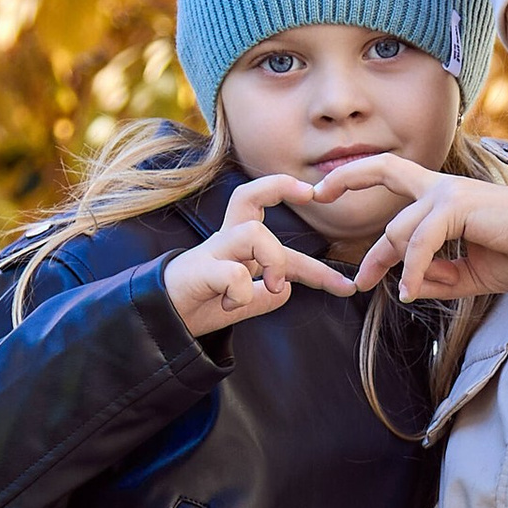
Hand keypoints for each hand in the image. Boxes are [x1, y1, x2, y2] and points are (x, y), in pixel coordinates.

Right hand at [162, 177, 356, 335]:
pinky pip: (233, 273)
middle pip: (248, 195)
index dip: (317, 265)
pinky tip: (233, 305)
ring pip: (254, 233)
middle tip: (310, 194)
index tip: (347, 286)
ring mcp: (211, 253)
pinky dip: (242, 291)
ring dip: (273, 261)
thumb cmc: (199, 305)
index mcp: (238, 248)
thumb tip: (288, 289)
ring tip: (274, 287)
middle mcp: (225, 241)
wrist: (159, 321)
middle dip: (280, 186)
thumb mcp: (242, 303)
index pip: (281, 242)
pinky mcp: (198, 270)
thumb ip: (265, 295)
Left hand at [329, 158, 507, 301]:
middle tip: (316, 194)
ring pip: (399, 229)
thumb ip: (436, 277)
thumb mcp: (471, 273)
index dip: (361, 181)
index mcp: (446, 197)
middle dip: (346, 178)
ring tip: (384, 288)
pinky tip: (409, 292)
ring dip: (387, 263)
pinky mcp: (457, 207)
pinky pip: (419, 243)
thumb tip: (403, 285)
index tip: (332, 197)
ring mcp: (449, 193)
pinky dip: (411, 270)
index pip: (396, 178)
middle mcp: (443, 186)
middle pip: (385, 168)